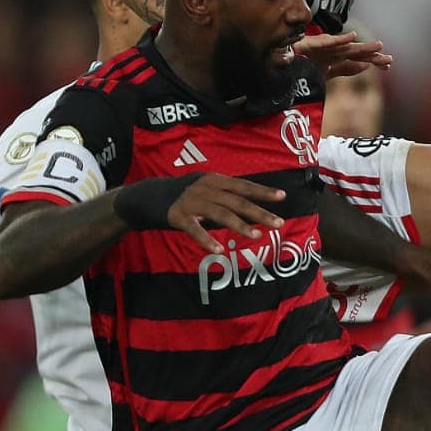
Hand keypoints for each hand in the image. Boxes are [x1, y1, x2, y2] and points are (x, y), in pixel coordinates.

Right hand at [163, 175, 286, 252]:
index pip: (244, 186)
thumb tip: (252, 207)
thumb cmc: (185, 195)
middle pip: (237, 201)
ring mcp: (192, 202)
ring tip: (257, 235)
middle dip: (259, 212)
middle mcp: (206, 188)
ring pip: (221, 214)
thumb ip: (226, 196)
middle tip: (278, 222)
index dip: (262, 191)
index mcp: (215, 180)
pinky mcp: (178, 216)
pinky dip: (207, 239)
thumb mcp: (207, 189)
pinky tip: (219, 249)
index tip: (282, 196)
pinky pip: (195, 229)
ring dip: (241, 226)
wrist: (148, 196)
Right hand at [294, 32, 392, 78]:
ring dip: (362, 47)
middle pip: (357, 53)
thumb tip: (365, 67)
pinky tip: (352, 37)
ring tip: (379, 47)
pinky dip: (340, 40)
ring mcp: (325, 46)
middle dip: (373, 56)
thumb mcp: (327, 71)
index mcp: (338, 56)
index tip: (388, 67)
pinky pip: (328, 42)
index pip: (360, 59)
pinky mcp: (313, 44)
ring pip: (347, 48)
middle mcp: (334, 49)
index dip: (374, 62)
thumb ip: (344, 69)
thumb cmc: (304, 63)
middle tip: (390, 61)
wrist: (283, 61)